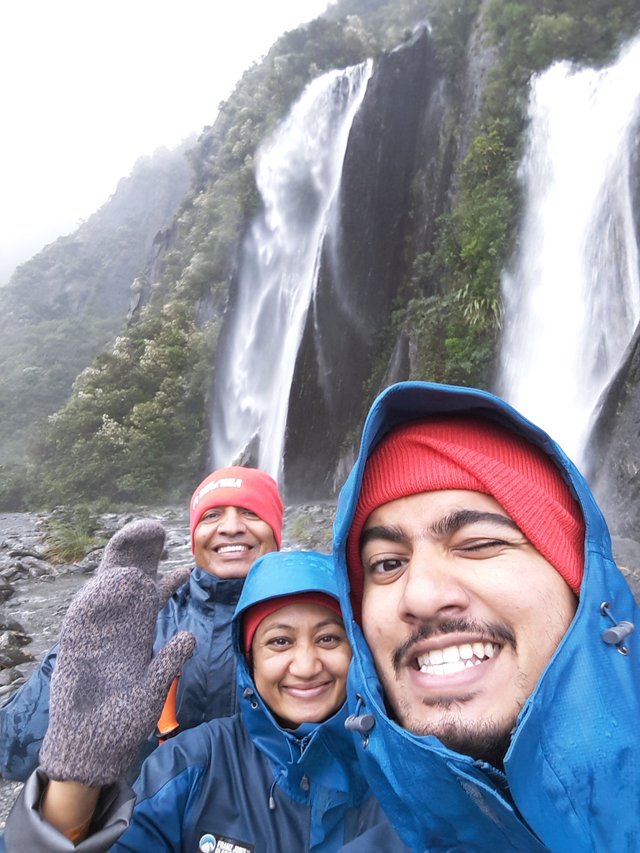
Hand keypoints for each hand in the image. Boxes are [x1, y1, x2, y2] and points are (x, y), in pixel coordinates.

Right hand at [39, 519, 194, 786]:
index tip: (186, 567)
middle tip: (156, 529)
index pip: (154, 594)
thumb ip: (169, 660)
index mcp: (138, 630)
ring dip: (120, 562)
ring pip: (106, 586)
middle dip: (140, 551)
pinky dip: (95, 598)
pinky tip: (110, 581)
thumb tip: (189, 635)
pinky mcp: (76, 644)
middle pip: (128, 576)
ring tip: (135, 539)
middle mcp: (118, 624)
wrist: (93, 748)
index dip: (169, 576)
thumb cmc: (125, 719)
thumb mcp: (155, 686)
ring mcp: (97, 631)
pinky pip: (83, 615)